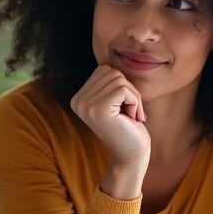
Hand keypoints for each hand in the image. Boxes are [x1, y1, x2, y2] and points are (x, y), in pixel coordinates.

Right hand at [70, 66, 150, 197]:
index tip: (123, 108)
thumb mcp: (115, 101)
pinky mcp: (98, 110)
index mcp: (78, 98)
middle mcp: (77, 101)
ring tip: (129, 116)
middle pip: (111, 72)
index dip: (121, 86)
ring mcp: (85, 105)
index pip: (104, 70)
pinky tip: (132, 118)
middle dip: (128, 90)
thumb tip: (116, 58)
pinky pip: (124, 89)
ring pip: (119, 79)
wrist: (132, 155)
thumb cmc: (129, 127)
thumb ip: (109, 83)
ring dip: (133, 97)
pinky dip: (135, 102)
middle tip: (129, 112)